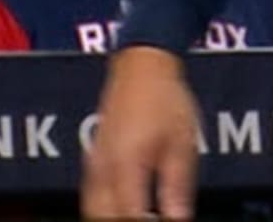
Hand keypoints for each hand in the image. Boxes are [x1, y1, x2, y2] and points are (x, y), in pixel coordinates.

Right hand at [83, 44, 201, 220]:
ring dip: (110, 219)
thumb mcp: (181, 145)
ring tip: (136, 217)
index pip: (130, 216)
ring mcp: (94, 164)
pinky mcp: (93, 159)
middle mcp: (103, 168)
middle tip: (147, 220)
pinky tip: (120, 213)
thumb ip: (176, 188)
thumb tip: (178, 219)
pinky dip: (102, 211)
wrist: (142, 65)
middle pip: (103, 218)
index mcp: (126, 165)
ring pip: (92, 210)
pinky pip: (91, 196)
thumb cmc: (164, 98)